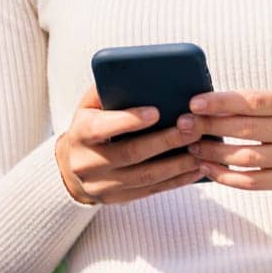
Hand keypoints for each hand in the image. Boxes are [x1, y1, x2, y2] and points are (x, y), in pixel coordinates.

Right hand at [54, 87, 204, 204]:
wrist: (71, 166)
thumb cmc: (91, 125)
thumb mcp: (90, 106)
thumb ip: (107, 90)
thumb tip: (136, 73)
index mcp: (80, 134)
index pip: (101, 128)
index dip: (128, 120)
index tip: (156, 111)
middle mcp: (87, 163)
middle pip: (130, 153)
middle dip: (165, 141)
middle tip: (192, 127)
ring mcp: (102, 185)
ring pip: (145, 176)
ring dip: (177, 164)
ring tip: (201, 149)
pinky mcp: (117, 199)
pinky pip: (151, 191)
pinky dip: (176, 181)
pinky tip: (196, 169)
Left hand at [183, 90, 271, 195]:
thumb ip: (254, 105)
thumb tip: (208, 105)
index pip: (253, 101)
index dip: (222, 102)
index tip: (195, 103)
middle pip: (245, 129)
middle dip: (210, 126)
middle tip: (184, 125)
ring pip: (245, 157)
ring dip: (213, 152)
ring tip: (193, 146)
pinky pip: (249, 181)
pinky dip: (224, 175)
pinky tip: (207, 167)